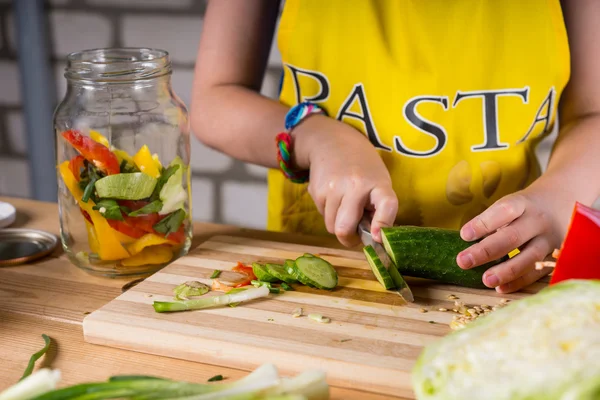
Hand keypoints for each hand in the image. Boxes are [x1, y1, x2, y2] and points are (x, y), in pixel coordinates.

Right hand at [295, 116, 397, 246]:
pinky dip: (328, 213)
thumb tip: (373, 239)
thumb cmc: (363, 169)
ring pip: (332, 227)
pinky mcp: (317, 191)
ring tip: (345, 207)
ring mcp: (333, 188)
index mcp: (378, 183)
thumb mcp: (378, 182)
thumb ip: (378, 208)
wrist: (333, 142)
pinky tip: (334, 197)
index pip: (386, 205)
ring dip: (337, 224)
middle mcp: (355, 186)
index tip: (377, 238)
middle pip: (344, 228)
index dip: (382, 224)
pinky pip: (323, 216)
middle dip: (349, 238)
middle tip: (355, 235)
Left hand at [456, 185, 568, 292]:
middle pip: (512, 237)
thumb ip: (492, 222)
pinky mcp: (557, 256)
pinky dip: (519, 281)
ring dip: (506, 271)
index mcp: (522, 204)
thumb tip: (468, 245)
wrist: (562, 203)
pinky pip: (538, 271)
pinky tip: (501, 288)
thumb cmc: (525, 209)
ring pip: (529, 257)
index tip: (464, 235)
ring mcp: (550, 239)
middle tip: (463, 261)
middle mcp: (538, 221)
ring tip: (485, 280)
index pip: (503, 211)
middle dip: (486, 251)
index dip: (483, 224)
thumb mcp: (511, 205)